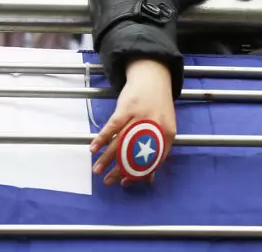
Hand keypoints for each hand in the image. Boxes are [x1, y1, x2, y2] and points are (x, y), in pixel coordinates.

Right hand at [90, 59, 176, 186]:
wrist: (153, 78)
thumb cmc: (158, 107)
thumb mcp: (163, 128)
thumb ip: (157, 152)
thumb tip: (149, 179)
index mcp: (167, 133)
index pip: (153, 159)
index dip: (138, 173)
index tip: (125, 183)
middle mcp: (156, 126)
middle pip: (136, 153)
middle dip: (120, 170)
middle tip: (108, 182)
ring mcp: (141, 116)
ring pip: (122, 142)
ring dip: (107, 158)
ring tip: (97, 170)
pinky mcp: (128, 107)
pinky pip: (113, 126)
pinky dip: (102, 138)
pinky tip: (93, 148)